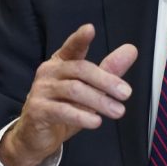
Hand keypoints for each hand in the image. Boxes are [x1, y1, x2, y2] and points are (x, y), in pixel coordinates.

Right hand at [0, 23, 137, 165]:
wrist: (36, 136)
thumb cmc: (63, 108)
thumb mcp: (90, 89)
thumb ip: (109, 70)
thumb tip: (130, 50)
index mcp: (61, 63)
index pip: (72, 47)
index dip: (80, 39)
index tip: (89, 30)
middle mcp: (49, 72)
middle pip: (80, 70)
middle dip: (106, 81)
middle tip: (125, 93)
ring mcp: (41, 90)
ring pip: (74, 90)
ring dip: (99, 101)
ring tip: (117, 111)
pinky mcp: (37, 110)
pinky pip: (62, 111)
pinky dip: (81, 116)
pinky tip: (95, 121)